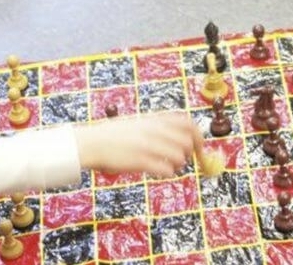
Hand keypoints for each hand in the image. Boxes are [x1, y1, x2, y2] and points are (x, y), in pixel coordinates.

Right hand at [74, 111, 203, 177]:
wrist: (93, 143)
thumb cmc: (114, 135)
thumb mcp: (138, 124)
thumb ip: (159, 128)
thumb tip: (185, 137)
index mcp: (152, 119)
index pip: (186, 122)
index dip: (198, 135)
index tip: (199, 146)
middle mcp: (153, 130)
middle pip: (187, 141)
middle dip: (190, 153)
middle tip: (182, 159)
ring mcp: (148, 145)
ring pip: (180, 158)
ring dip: (177, 164)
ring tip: (165, 164)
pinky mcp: (142, 161)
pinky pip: (167, 171)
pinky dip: (167, 173)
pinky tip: (156, 170)